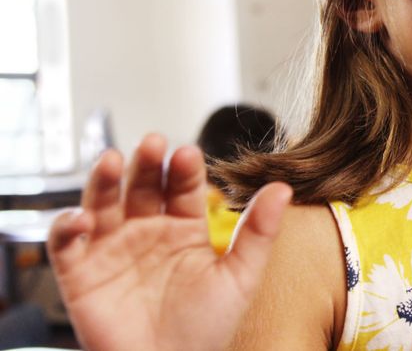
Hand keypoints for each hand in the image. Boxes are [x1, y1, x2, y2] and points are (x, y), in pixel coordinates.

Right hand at [47, 134, 292, 350]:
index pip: (184, 187)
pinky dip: (67, 225)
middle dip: (146, 162)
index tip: (188, 155)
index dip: (184, 169)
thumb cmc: (207, 328)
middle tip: (152, 143)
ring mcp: (113, 249)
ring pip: (103, 203)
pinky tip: (81, 217)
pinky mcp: (81, 274)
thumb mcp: (240, 277)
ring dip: (103, 180)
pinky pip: (67, 243)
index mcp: (185, 227)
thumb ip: (259, 232)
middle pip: (143, 185)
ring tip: (110, 160)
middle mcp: (147, 230)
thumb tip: (283, 187)